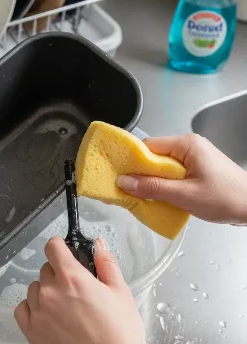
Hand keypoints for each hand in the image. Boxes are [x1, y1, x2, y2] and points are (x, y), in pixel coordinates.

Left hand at [14, 237, 159, 343]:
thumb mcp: (120, 291)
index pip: (52, 247)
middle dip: (58, 272)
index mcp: (72, 277)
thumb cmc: (121, 331)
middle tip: (74, 288)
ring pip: (34, 288)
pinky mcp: (32, 332)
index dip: (59, 245)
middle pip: (46, 268)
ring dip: (46, 290)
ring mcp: (38, 312)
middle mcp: (50, 292)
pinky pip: (22, 308)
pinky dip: (32, 307)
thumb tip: (98, 244)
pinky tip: (47, 315)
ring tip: (63, 305)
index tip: (63, 250)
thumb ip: (106, 263)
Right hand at [116, 134, 246, 224]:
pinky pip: (172, 173)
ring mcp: (193, 158)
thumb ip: (152, 187)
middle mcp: (188, 146)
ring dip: (152, 180)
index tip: (119, 174)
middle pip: (154, 155)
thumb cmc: (224, 198)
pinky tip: (157, 196)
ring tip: (141, 195)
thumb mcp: (184, 195)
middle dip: (140, 173)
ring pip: (162, 166)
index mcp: (186, 145)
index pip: (149, 145)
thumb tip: (123, 181)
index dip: (132, 160)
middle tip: (127, 189)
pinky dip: (163, 184)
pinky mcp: (196, 169)